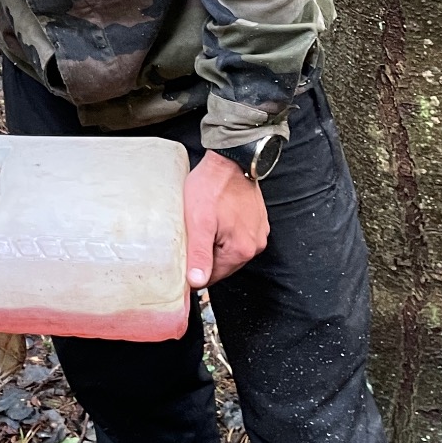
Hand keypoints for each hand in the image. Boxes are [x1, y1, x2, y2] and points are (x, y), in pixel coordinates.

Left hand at [185, 149, 270, 287]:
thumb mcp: (199, 223)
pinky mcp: (257, 221)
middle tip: (191, 234)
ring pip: (229, 249)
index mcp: (242, 250)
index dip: (194, 269)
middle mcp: (255, 245)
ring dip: (214, 242)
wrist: (230, 159)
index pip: (213, 276)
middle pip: (222, 264)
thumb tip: (197, 282)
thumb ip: (199, 254)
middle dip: (205, 253)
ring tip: (203, 223)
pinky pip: (237, 235)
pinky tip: (214, 217)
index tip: (183, 256)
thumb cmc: (212, 187)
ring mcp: (258, 232)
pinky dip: (224, 231)